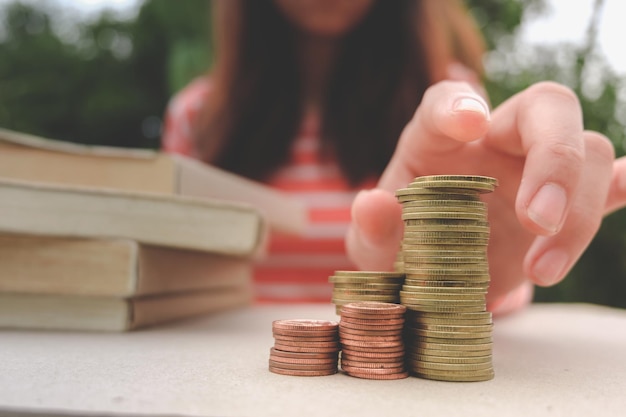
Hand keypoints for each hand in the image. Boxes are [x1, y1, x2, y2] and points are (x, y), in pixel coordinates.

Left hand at [345, 80, 614, 313]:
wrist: (434, 283)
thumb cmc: (399, 252)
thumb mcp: (374, 249)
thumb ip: (372, 228)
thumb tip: (374, 205)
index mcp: (435, 140)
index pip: (448, 101)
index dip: (459, 104)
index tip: (469, 124)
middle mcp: (491, 142)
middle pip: (546, 108)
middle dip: (553, 157)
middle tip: (537, 218)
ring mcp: (532, 169)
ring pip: (587, 152)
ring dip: (578, 211)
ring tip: (542, 269)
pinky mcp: (562, 205)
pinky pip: (604, 182)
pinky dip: (620, 185)